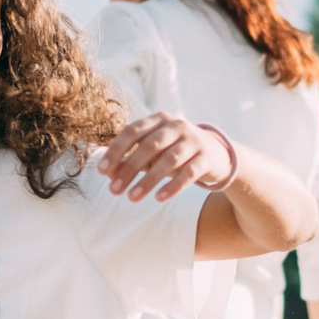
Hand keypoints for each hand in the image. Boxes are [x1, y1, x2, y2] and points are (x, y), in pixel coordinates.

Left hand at [100, 113, 231, 201]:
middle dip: (129, 169)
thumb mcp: (154, 152)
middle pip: (149, 146)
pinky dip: (173, 186)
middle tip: (114, 190)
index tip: (102, 171)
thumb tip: (108, 174)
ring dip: (148, 180)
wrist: (216, 154)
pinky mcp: (207, 158)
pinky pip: (189, 173)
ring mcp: (194, 140)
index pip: (133, 131)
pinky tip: (159, 198)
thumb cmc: (176, 152)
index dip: (116, 151)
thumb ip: (132, 159)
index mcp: (159, 120)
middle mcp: (177, 126)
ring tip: (132, 198)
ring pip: (168, 160)